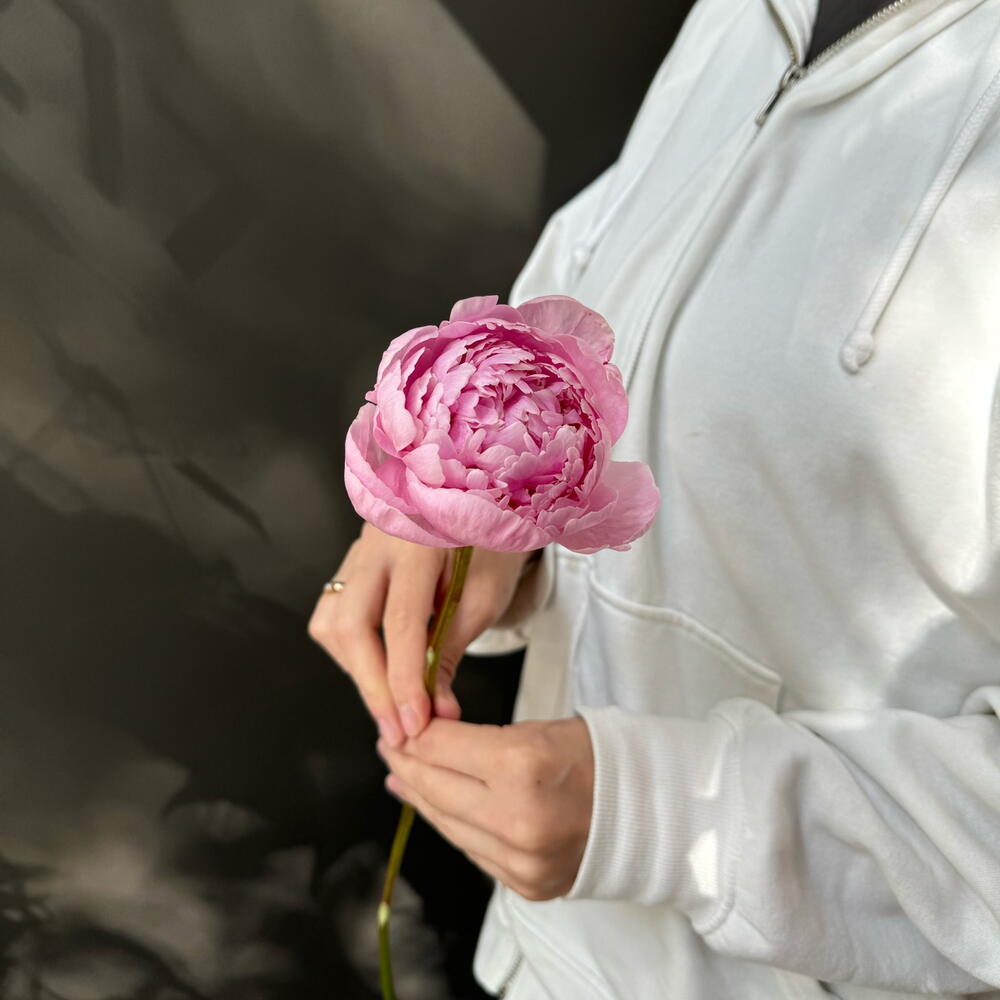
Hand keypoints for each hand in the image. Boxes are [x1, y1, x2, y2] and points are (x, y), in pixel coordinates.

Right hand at [308, 522, 537, 746]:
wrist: (484, 495)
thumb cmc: (492, 540)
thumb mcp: (485, 595)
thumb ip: (451, 649)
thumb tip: (433, 710)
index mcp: (418, 540)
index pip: (400, 621)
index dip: (404, 679)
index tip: (416, 724)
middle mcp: (377, 540)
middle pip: (349, 624)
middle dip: (372, 685)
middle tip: (397, 730)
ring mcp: (358, 548)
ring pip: (332, 621)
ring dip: (357, 670)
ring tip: (392, 702)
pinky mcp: (352, 561)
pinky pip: (334, 612)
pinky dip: (352, 650)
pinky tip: (380, 668)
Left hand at [378, 716, 593, 900]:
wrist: (649, 809)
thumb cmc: (597, 757)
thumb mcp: (537, 728)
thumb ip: (476, 739)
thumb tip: (421, 741)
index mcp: (524, 765)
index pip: (441, 746)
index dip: (413, 732)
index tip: (400, 722)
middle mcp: (518, 818)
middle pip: (434, 788)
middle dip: (405, 762)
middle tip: (390, 745)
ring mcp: (521, 860)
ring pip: (446, 825)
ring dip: (419, 797)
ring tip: (401, 776)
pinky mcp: (525, 884)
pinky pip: (471, 850)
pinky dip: (450, 825)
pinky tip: (436, 808)